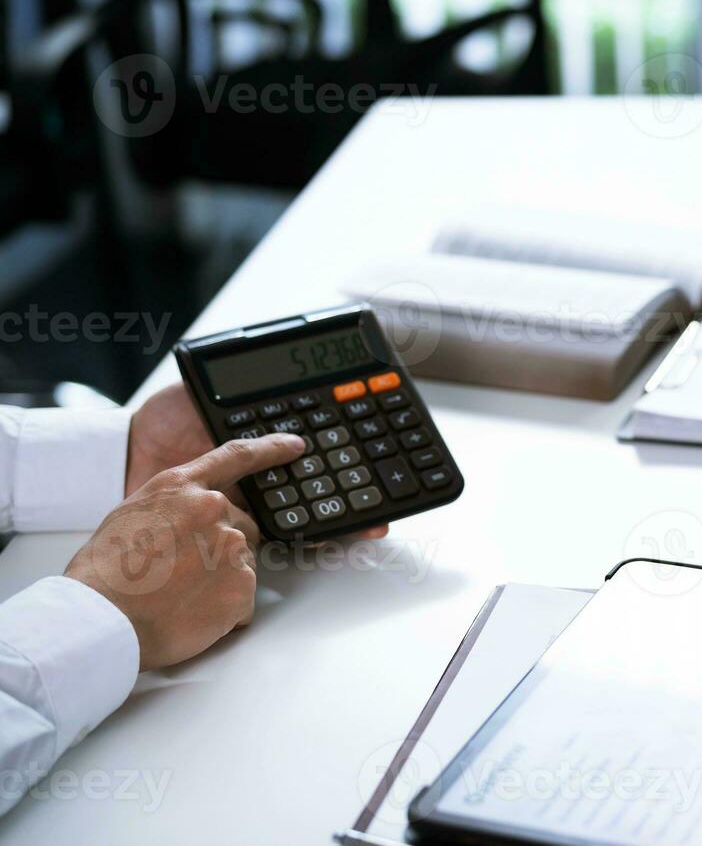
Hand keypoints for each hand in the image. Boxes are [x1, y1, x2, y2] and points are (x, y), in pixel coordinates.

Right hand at [66, 434, 303, 670]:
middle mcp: (213, 510)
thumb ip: (173, 508)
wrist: (99, 618)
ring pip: (242, 566)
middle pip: (243, 528)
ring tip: (177, 598)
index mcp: (182, 488)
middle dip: (222, 550)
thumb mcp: (132, 516)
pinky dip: (222, 614)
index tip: (294, 446)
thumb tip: (189, 519)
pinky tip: (189, 616)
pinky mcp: (242, 587)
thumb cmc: (104, 574)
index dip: (270, 450)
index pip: (236, 457)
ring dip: (220, 584)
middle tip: (184, 575)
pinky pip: (242, 602)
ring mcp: (232, 548)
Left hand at [125, 382, 387, 540]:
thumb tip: (257, 363)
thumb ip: (230, 382)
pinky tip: (335, 534)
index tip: (368, 446)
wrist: (119, 465)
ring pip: (307, 511)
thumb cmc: (154, 427)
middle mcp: (256, 475)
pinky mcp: (233, 531)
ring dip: (343, 516)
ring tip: (372, 517)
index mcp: (252, 445)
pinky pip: (278, 536)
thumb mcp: (196, 392)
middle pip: (317, 482)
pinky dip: (310, 537)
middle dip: (354, 489)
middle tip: (384, 493)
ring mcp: (247, 504)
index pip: (304, 448)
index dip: (337, 449)